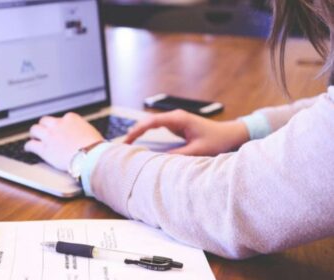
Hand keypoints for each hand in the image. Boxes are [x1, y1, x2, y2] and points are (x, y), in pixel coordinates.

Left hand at [24, 112, 103, 170]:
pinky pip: (31, 145)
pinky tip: (28, 149)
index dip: (59, 125)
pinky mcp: (44, 149)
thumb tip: (83, 135)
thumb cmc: (95, 147)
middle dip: (44, 126)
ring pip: (35, 129)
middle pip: (45, 121)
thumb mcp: (91, 132)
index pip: (61, 118)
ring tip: (34, 137)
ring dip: (34, 134)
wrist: (90, 157)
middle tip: (43, 131)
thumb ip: (82, 130)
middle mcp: (58, 125)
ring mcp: (50, 136)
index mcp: (71, 118)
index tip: (59, 129)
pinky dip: (28, 146)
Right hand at [125, 109, 249, 155]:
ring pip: (151, 124)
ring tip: (127, 144)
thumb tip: (158, 161)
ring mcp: (175, 120)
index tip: (127, 140)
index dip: (137, 130)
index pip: (152, 122)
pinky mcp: (177, 125)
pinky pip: (157, 128)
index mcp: (179, 119)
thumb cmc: (217, 140)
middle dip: (134, 131)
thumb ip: (178, 155)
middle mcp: (175, 117)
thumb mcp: (197, 151)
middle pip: (148, 121)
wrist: (230, 134)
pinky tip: (140, 142)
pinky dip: (147, 134)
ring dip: (139, 132)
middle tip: (122, 145)